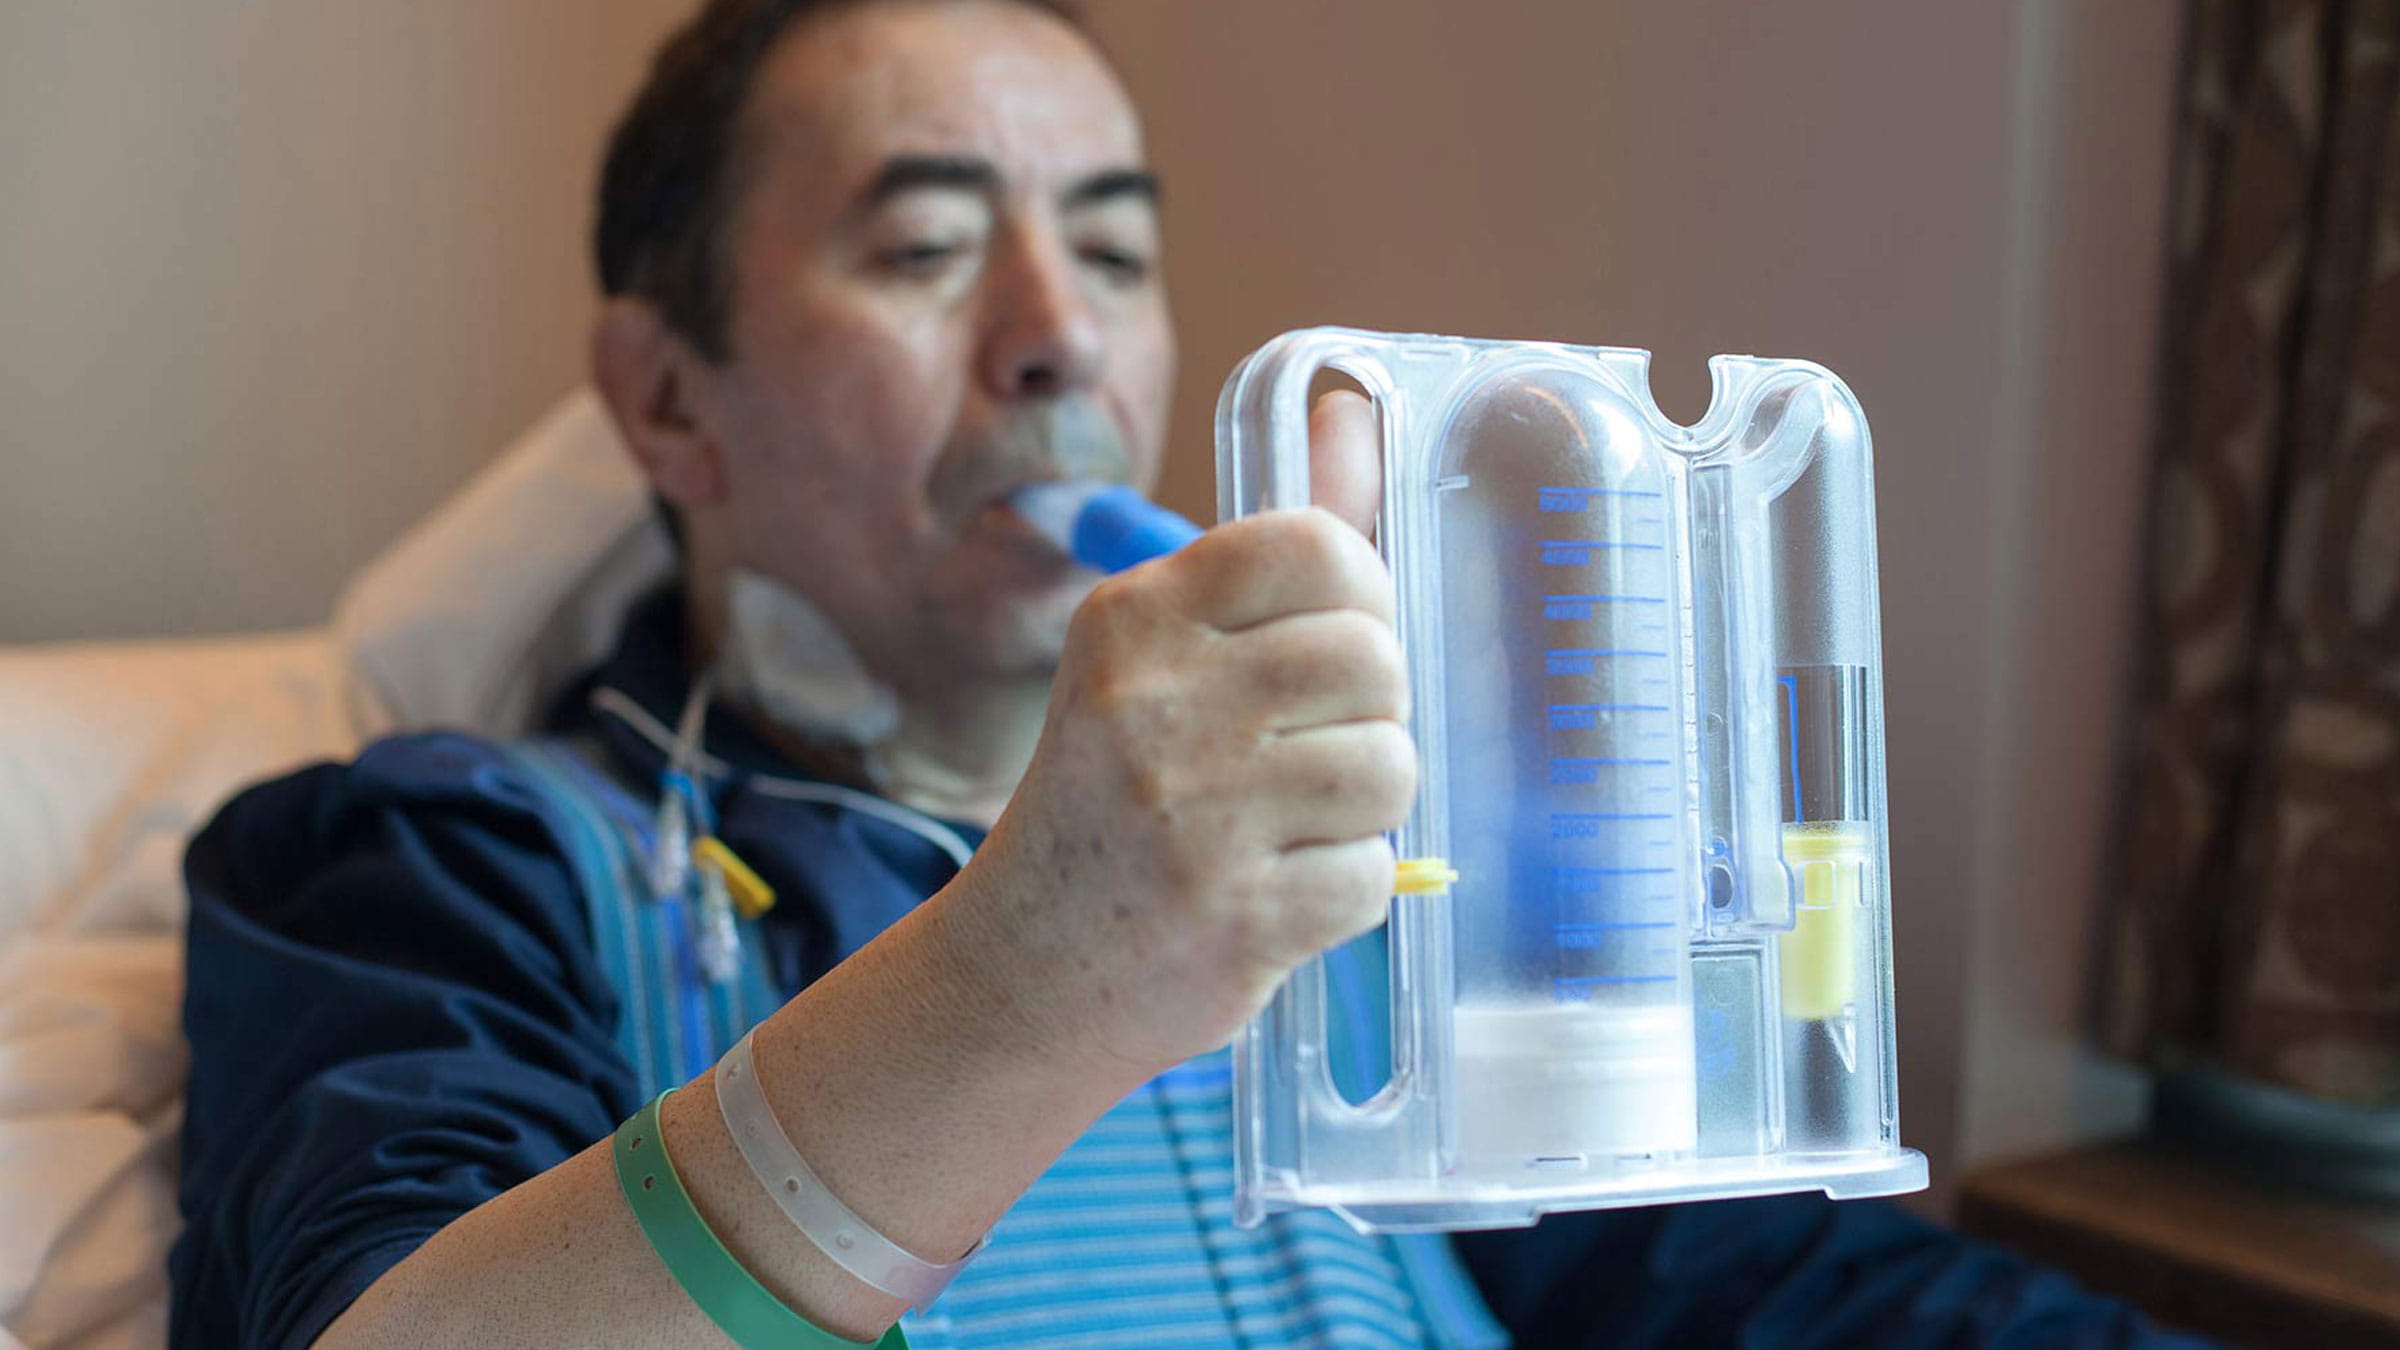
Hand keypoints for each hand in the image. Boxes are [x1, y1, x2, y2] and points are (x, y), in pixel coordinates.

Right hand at [956, 392, 1405, 1073]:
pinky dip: (1341, 894)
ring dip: (1361, 809)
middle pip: (1373, 658)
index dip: (1356, 601)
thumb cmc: (1112, 799)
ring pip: (1390, 767)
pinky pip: (1373, 875)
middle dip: (1367, 713)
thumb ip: (1275, 543)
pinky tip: (1273, 894)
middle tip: (1302, 755)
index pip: (1320, 548)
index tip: (1320, 651)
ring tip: (1287, 827)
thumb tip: (1354, 411)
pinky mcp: (1236, 917)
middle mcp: (1156, 702)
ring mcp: (1194, 815)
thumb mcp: (1162, 654)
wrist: (1020, 975)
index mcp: (1135, 617)